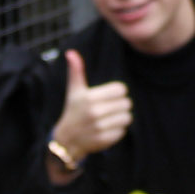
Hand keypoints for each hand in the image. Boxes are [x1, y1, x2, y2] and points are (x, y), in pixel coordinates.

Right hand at [50, 49, 131, 170]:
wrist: (67, 140)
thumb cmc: (73, 111)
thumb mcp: (74, 91)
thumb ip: (76, 71)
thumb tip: (71, 53)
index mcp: (89, 98)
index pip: (121, 89)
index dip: (117, 92)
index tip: (109, 97)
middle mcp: (94, 112)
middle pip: (126, 103)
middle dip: (120, 105)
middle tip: (109, 109)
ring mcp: (100, 127)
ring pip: (127, 117)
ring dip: (121, 118)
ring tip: (109, 119)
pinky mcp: (105, 140)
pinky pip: (123, 131)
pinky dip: (118, 130)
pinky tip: (106, 129)